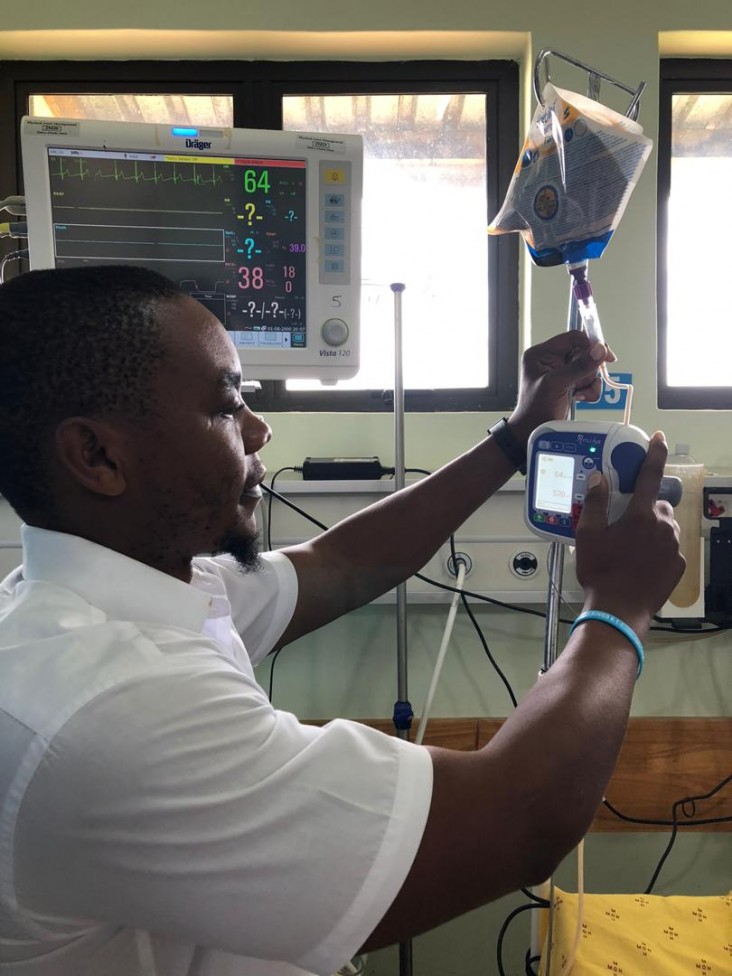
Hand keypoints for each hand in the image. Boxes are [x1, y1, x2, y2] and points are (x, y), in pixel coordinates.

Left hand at [507, 331, 616, 442]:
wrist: (533, 432)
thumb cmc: (535, 409)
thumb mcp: (555, 384)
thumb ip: (578, 367)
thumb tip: (599, 350)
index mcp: (542, 354)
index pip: (572, 338)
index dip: (590, 344)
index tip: (604, 355)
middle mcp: (552, 360)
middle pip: (584, 353)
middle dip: (586, 370)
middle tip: (579, 383)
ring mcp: (563, 373)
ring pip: (589, 368)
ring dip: (587, 383)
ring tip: (576, 393)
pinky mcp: (571, 385)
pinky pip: (590, 381)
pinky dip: (589, 391)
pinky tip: (579, 398)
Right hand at [574, 432, 684, 634]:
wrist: (619, 610)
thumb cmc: (601, 572)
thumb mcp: (588, 535)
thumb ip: (595, 503)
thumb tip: (599, 479)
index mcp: (640, 515)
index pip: (649, 475)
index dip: (654, 453)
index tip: (659, 437)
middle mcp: (662, 527)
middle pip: (656, 505)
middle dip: (644, 508)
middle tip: (624, 524)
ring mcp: (674, 547)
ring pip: (665, 526)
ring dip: (652, 529)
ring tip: (631, 547)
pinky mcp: (679, 565)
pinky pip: (670, 548)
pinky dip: (658, 549)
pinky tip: (641, 563)